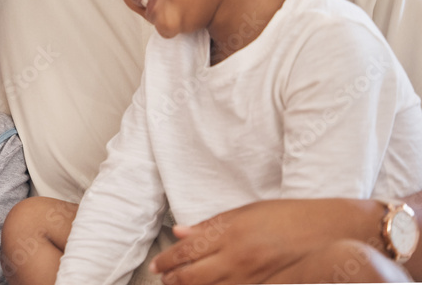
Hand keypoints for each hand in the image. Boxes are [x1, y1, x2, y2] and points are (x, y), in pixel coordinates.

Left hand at [149, 199, 372, 284]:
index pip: (188, 250)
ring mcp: (253, 277)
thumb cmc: (289, 216)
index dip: (168, 260)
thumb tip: (180, 232)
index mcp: (230, 232)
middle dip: (173, 281)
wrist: (331, 232)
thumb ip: (212, 225)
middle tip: (163, 281)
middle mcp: (238, 257)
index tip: (157, 266)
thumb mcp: (247, 212)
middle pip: (194, 276)